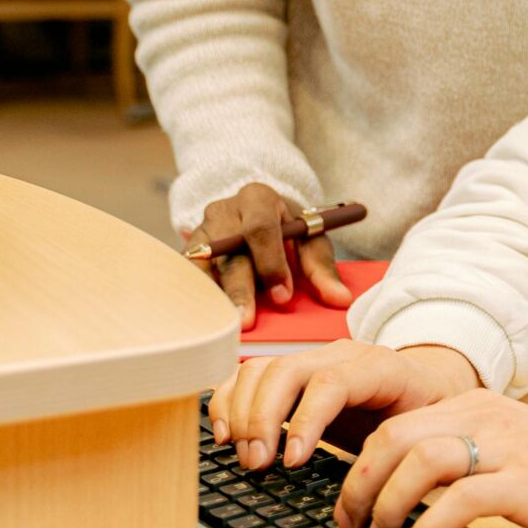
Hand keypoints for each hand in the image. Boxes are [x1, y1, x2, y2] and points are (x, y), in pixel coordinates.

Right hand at [187, 183, 351, 329]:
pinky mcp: (187, 253)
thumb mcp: (310, 238)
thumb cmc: (286, 230)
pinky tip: (207, 322)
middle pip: (228, 252)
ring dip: (214, 299)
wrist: (253, 214)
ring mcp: (201, 232)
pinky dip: (198, 300)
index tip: (283, 296)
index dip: (270, 263)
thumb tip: (340, 300)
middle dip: (239, 290)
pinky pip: (188, 278)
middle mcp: (224, 211)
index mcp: (258, 198)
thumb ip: (322, 267)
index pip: (260, 229)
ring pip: (203, 267)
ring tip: (224, 328)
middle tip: (247, 322)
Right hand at [208, 341, 480, 471]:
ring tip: (244, 456)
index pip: (332, 382)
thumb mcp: (424, 430)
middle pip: (287, 371)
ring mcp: (311, 359)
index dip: (306, 419)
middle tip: (256, 465)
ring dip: (242, 413)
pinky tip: (224, 434)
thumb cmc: (423, 414)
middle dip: (263, 419)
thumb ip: (400, 451)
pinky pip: (248, 375)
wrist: (425, 385)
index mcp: (379, 367)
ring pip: (262, 369)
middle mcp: (339, 354)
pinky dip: (229, 400)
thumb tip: (373, 493)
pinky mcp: (290, 372)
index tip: (291, 462)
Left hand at [334, 391, 527, 527]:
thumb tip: (407, 485)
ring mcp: (506, 447)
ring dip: (386, 505)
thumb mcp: (509, 448)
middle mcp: (487, 417)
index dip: (360, 466)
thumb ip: (464, 452)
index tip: (348, 503)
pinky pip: (458, 500)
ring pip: (419, 463)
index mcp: (477, 407)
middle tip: (349, 524)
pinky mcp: (525, 483)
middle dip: (359, 483)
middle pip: (396, 438)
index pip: (397, 424)